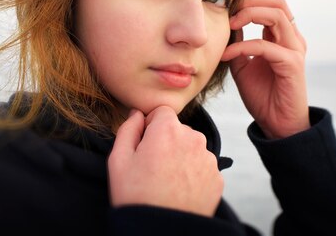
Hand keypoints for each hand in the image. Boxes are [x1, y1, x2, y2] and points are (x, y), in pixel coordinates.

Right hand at [108, 106, 223, 216]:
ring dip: (181, 157)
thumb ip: (128, 129)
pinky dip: (192, 175)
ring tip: (166, 182)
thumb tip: (137, 114)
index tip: (144, 145)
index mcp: (167, 130)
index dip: (150, 126)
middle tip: (153, 168)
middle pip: (178, 130)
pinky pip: (202, 167)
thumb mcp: (118, 160)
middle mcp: (193, 138)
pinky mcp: (217, 178)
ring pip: (191, 148)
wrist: (160, 233)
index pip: (162, 112)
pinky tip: (180, 191)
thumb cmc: (136, 197)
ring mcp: (208, 159)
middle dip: (166, 142)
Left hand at [221, 0, 308, 138]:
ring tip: (229, 24)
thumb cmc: (261, 95)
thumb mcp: (242, 63)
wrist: (277, 124)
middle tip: (228, 9)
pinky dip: (243, 46)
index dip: (249, 0)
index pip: (271, 4)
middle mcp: (292, 39)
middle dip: (250, 0)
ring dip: (249, 15)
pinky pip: (266, 46)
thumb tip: (226, 22)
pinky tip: (227, 54)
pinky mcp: (291, 64)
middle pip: (277, 2)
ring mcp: (294, 50)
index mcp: (282, 37)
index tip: (226, 7)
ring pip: (277, 15)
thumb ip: (237, 42)